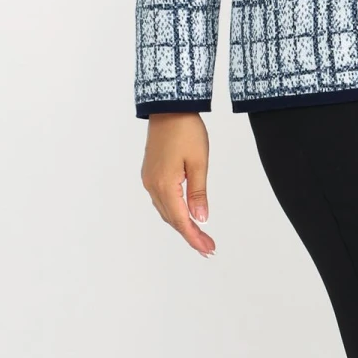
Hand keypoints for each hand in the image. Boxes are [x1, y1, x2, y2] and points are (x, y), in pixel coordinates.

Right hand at [141, 114, 216, 254]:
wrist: (169, 108)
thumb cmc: (186, 131)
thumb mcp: (199, 163)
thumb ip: (198, 194)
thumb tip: (200, 219)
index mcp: (165, 184)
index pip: (181, 220)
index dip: (194, 237)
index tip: (208, 249)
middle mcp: (152, 185)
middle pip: (171, 219)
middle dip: (190, 235)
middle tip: (208, 248)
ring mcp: (149, 180)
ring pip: (165, 211)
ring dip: (181, 225)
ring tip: (200, 237)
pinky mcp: (150, 173)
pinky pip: (162, 200)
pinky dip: (174, 212)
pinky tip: (185, 216)